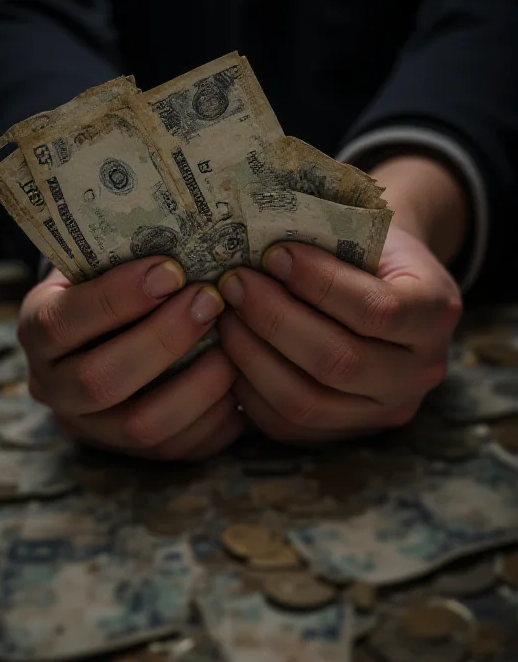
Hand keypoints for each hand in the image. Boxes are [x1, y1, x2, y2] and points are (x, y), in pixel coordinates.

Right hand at [18, 257, 243, 459]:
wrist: (103, 332)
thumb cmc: (111, 282)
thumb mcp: (101, 262)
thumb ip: (126, 257)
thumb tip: (192, 240)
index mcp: (37, 330)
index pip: (63, 322)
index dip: (118, 298)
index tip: (172, 270)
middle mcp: (52, 386)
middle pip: (101, 381)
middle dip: (164, 339)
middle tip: (210, 301)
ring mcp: (89, 427)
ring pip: (140, 426)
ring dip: (195, 386)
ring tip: (233, 347)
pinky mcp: (129, 452)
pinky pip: (174, 451)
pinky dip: (213, 420)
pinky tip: (239, 386)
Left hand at [217, 231, 460, 442]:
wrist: (390, 287)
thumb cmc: (370, 248)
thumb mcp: (368, 230)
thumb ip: (326, 239)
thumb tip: (254, 245)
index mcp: (437, 312)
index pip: (376, 309)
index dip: (317, 282)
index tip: (273, 253)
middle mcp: (421, 372)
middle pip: (338, 362)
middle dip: (274, 320)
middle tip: (234, 284)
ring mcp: (385, 410)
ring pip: (307, 401)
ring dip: (252, 356)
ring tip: (224, 315)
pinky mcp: (346, 432)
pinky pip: (288, 425)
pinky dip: (249, 388)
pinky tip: (230, 351)